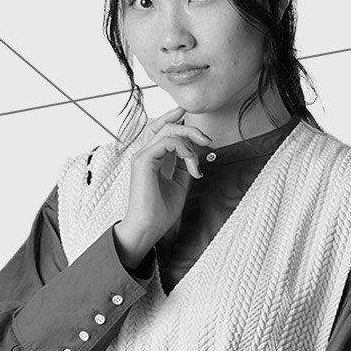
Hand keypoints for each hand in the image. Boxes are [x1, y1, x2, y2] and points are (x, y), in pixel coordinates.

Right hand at [114, 107, 211, 266]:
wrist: (148, 229)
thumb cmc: (160, 212)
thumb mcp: (180, 184)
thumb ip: (185, 166)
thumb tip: (196, 153)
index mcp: (151, 159)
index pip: (161, 130)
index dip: (176, 120)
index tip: (194, 122)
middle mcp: (145, 154)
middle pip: (167, 127)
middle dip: (190, 129)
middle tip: (207, 140)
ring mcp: (142, 156)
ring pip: (168, 131)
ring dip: (190, 141)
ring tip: (197, 162)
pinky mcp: (143, 161)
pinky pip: (167, 143)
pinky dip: (184, 149)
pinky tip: (191, 163)